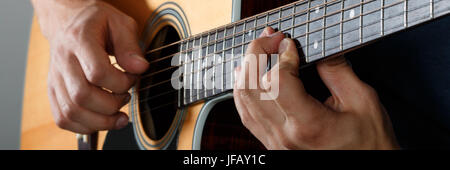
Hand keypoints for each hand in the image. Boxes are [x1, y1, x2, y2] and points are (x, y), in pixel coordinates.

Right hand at [32, 0, 148, 133]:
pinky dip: (84, 126)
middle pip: (82, 96)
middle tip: (125, 97)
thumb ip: (130, 46)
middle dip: (111, 105)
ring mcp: (55, 78)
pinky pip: (63, 118)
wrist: (67, 20)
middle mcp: (63, 61)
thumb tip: (140, 68)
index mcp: (79, 40)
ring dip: (100, 121)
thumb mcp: (120, 23)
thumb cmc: (95, 22)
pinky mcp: (54, 91)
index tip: (132, 78)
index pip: (97, 72)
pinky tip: (101, 119)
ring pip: (71, 112)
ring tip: (118, 115)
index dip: (121, 82)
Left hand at [233, 27, 398, 149]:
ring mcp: (274, 142)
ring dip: (247, 70)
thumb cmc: (368, 143)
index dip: (281, 56)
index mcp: (308, 124)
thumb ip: (336, 70)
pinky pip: (246, 115)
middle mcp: (284, 136)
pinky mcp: (271, 144)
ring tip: (260, 51)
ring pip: (243, 100)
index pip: (277, 82)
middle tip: (271, 39)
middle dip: (256, 55)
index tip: (290, 43)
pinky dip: (245, 90)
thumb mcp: (362, 100)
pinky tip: (250, 76)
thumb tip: (315, 47)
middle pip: (251, 88)